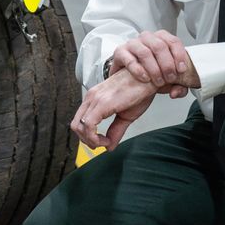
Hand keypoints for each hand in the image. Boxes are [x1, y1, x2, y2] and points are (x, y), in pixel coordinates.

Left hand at [72, 69, 186, 149]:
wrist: (149, 78)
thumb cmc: (139, 91)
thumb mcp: (126, 116)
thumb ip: (115, 131)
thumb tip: (108, 147)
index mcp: (94, 98)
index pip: (79, 121)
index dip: (88, 137)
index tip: (104, 141)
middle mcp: (91, 97)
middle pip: (75, 125)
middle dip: (87, 140)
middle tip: (101, 144)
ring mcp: (95, 98)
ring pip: (78, 126)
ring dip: (90, 140)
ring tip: (106, 141)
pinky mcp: (102, 102)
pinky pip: (88, 125)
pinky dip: (94, 137)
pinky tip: (106, 139)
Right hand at [110, 30, 200, 88]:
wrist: (129, 77)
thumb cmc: (151, 73)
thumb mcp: (168, 80)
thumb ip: (178, 87)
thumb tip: (176, 92)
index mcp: (161, 39)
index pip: (173, 41)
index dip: (179, 55)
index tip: (181, 70)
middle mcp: (147, 38)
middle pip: (159, 46)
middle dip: (167, 65)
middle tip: (170, 78)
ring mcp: (133, 44)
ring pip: (145, 52)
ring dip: (154, 69)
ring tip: (158, 81)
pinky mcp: (120, 52)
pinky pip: (130, 59)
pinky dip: (138, 70)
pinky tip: (145, 78)